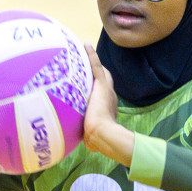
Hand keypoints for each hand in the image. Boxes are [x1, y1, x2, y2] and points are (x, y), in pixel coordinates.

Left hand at [81, 45, 134, 165]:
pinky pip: (95, 66)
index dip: (96, 90)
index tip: (90, 88)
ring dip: (92, 61)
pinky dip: (91, 55)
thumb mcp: (93, 138)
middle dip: (95, 73)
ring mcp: (106, 90)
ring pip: (99, 71)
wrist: (103, 135)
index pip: (101, 95)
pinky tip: (84, 44)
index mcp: (107, 107)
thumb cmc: (98, 141)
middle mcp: (109, 96)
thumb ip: (90, 137)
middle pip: (102, 80)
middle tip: (85, 65)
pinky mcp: (102, 85)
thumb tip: (88, 146)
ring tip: (82, 51)